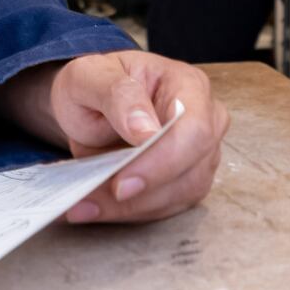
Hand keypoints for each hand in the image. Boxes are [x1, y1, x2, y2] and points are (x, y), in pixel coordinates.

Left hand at [0, 51, 229, 224]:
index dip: (163, 160)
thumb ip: (118, 95)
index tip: (121, 182)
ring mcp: (200, 155)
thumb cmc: (96, 82)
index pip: (194, 129)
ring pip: (179, 196)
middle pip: (192, 170)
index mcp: (188, 86)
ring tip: (84, 204)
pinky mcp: (186, 182)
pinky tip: (94, 208)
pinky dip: (127, 212)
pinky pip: (165, 208)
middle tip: (92, 198)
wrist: (90, 100)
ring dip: (129, 208)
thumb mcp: (91, 76)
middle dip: (142, 192)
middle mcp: (206, 120)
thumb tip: (146, 131)